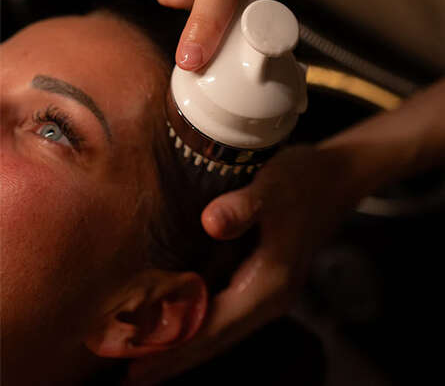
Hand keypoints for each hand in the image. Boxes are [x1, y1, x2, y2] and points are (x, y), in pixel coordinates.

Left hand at [126, 78, 444, 383]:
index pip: (215, 326)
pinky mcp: (265, 279)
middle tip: (132, 374)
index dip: (176, 347)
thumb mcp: (273, 188)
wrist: (335, 178)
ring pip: (221, 329)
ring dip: (185, 343)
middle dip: (175, 356)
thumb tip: (209, 223)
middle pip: (216, 338)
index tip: (137, 366)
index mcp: (270, 283)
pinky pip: (227, 312)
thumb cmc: (303, 182)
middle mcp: (269, 297)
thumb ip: (242, 207)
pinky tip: (179, 319)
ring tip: (147, 355)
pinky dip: (199, 322)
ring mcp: (269, 290)